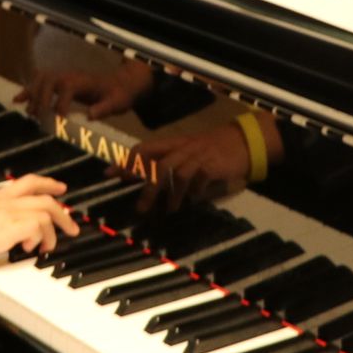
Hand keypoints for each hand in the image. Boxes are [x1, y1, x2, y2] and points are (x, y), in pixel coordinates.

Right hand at [0, 174, 77, 270]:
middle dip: (62, 212)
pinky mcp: (12, 226)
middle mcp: (5, 200)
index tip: (59, 188)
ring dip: (54, 230)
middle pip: (45, 197)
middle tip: (71, 224)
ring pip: (47, 210)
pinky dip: (40, 238)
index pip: (28, 182)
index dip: (47, 183)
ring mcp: (10, 211)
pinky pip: (39, 226)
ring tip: (49, 245)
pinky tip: (32, 248)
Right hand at [15, 60, 153, 120]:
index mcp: (83, 81)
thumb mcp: (116, 103)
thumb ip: (104, 108)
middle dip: (41, 98)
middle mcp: (70, 76)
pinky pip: (39, 82)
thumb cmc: (117, 95)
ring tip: (29, 113)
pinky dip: (27, 90)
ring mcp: (63, 77)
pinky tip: (17, 101)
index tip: (58, 119)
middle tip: (38, 117)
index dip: (61, 102)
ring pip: (41, 80)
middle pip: (49, 81)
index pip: (68, 87)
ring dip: (32, 94)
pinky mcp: (58, 82)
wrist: (119, 84)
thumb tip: (90, 115)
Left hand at [120, 127, 252, 212]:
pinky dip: (194, 191)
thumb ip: (168, 164)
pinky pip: (199, 178)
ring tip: (168, 211)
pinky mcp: (212, 164)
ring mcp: (197, 155)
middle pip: (159, 164)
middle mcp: (182, 147)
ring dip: (171, 195)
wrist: (243, 141)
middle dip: (147, 186)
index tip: (110, 174)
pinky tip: (194, 200)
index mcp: (173, 143)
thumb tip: (145, 184)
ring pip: (177, 173)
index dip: (127, 161)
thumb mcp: (187, 152)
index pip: (144, 149)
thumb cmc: (211, 149)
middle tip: (140, 208)